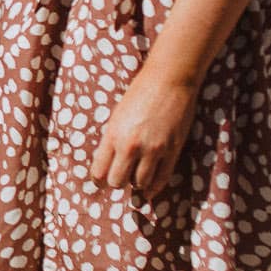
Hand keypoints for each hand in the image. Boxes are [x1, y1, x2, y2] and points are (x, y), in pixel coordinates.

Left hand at [92, 69, 197, 195]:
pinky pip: (162, 178)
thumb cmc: (139, 94)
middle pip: (117, 181)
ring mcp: (153, 149)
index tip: (100, 181)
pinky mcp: (172, 150)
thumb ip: (112, 140)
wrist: (168, 80)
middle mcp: (131, 145)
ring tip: (135, 181)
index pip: (99, 171)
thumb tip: (108, 163)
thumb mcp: (116, 117)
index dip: (98, 180)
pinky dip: (154, 187)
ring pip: (139, 183)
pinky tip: (149, 190)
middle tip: (118, 179)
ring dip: (136, 184)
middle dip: (116, 183)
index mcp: (113, 135)